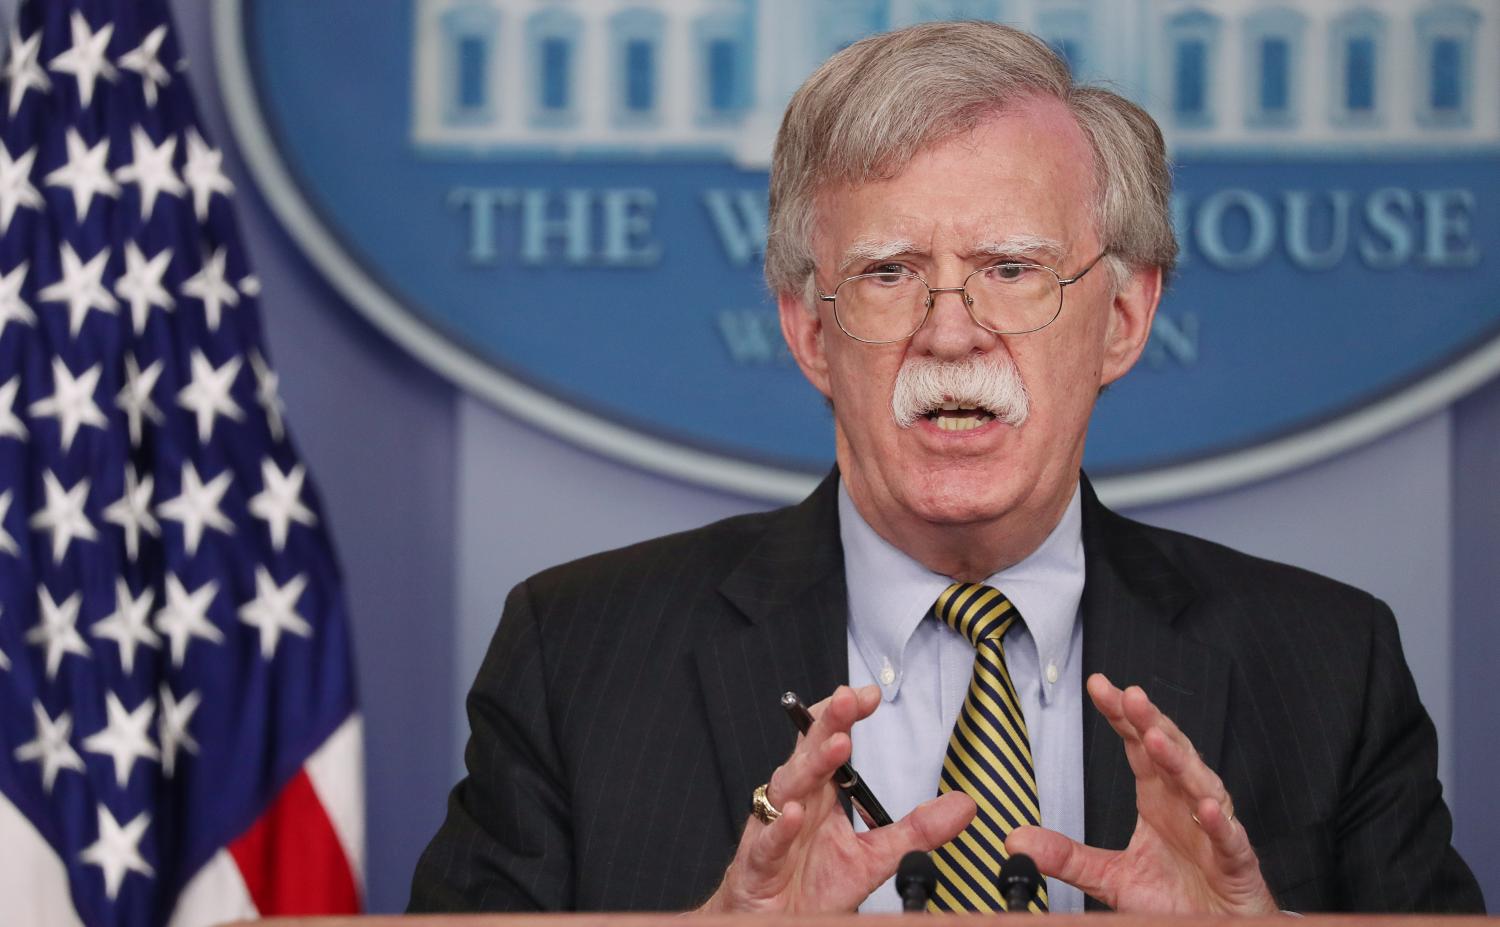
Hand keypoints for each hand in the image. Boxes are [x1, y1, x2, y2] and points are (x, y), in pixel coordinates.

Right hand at [696, 685, 973, 913]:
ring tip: (837, 745)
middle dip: (828, 724)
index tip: (870, 694)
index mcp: (820, 795)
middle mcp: (796, 803)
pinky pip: (767, 842)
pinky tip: (793, 814)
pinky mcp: (759, 864)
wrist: (777, 923)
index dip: (845, 716)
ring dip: (810, 765)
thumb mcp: (875, 857)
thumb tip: (963, 806)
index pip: (830, 742)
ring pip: (788, 788)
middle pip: (808, 753)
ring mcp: (772, 829)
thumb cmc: (813, 885)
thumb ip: (916, 831)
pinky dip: (778, 828)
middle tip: (848, 699)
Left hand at [1006, 673, 1278, 914]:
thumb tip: (1017, 841)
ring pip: (1201, 786)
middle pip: (1169, 753)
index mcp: (1158, 797)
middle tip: (1129, 697)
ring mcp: (1212, 830)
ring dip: (1180, 761)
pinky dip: (1219, 823)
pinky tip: (1205, 808)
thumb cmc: (1173, 897)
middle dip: (1151, 723)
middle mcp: (1185, 803)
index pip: (1138, 746)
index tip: (1099, 685)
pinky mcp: (1234, 862)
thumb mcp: (1110, 876)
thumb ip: (1067, 856)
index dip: (1121, 715)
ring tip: (1157, 739)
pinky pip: (1229, 839)